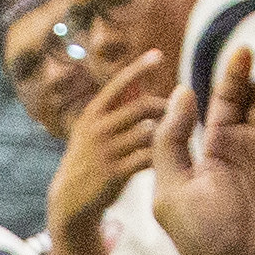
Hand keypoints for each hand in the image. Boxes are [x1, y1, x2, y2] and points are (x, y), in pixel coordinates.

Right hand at [46, 53, 168, 231]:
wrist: (70, 199)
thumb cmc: (91, 160)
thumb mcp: (95, 129)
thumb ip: (116, 108)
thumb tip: (140, 81)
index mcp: (93, 113)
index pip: (118, 84)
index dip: (139, 68)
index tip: (158, 55)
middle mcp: (97, 127)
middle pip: (141, 107)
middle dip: (167, 107)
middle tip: (184, 111)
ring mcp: (105, 150)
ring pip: (147, 132)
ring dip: (168, 132)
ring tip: (182, 135)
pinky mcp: (114, 173)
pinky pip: (147, 158)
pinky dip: (163, 156)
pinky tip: (173, 158)